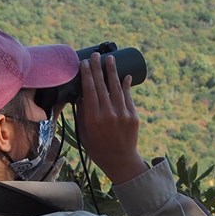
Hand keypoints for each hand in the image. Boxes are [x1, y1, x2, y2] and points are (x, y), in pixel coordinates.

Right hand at [76, 53, 147, 184]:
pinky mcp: (133, 116)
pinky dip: (126, 86)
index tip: (84, 63)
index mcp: (93, 119)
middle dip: (98, 68)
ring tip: (110, 59)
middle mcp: (108, 114)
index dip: (87, 75)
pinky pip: (128, 97)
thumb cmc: (97, 147)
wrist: (120, 160)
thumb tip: (80, 94)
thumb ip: (82, 113)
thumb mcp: (84, 132)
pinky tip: (124, 76)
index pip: (89, 90)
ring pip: (116, 88)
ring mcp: (123, 115)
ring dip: (112, 72)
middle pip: (102, 86)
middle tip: (95, 55)